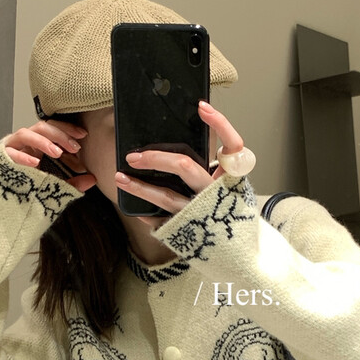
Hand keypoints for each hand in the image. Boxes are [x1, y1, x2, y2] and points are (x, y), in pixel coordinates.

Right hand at [2, 120, 98, 192]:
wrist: (2, 205)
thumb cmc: (27, 190)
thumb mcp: (54, 186)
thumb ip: (72, 183)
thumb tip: (92, 179)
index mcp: (36, 145)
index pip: (53, 128)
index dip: (67, 129)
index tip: (82, 135)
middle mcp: (24, 143)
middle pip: (41, 127)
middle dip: (59, 134)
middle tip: (74, 147)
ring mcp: (11, 149)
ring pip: (25, 134)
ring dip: (43, 141)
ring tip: (57, 152)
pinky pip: (10, 153)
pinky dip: (23, 157)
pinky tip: (35, 163)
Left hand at [118, 100, 244, 227]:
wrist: (240, 253)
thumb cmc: (230, 213)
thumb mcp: (229, 185)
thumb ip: (213, 164)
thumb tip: (188, 134)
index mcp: (232, 178)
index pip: (233, 144)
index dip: (220, 124)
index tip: (201, 107)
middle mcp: (217, 193)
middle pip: (184, 166)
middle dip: (155, 157)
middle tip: (134, 156)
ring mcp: (201, 214)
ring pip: (165, 196)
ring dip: (139, 186)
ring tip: (120, 177)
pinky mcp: (189, 231)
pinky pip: (162, 221)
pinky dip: (147, 214)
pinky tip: (135, 209)